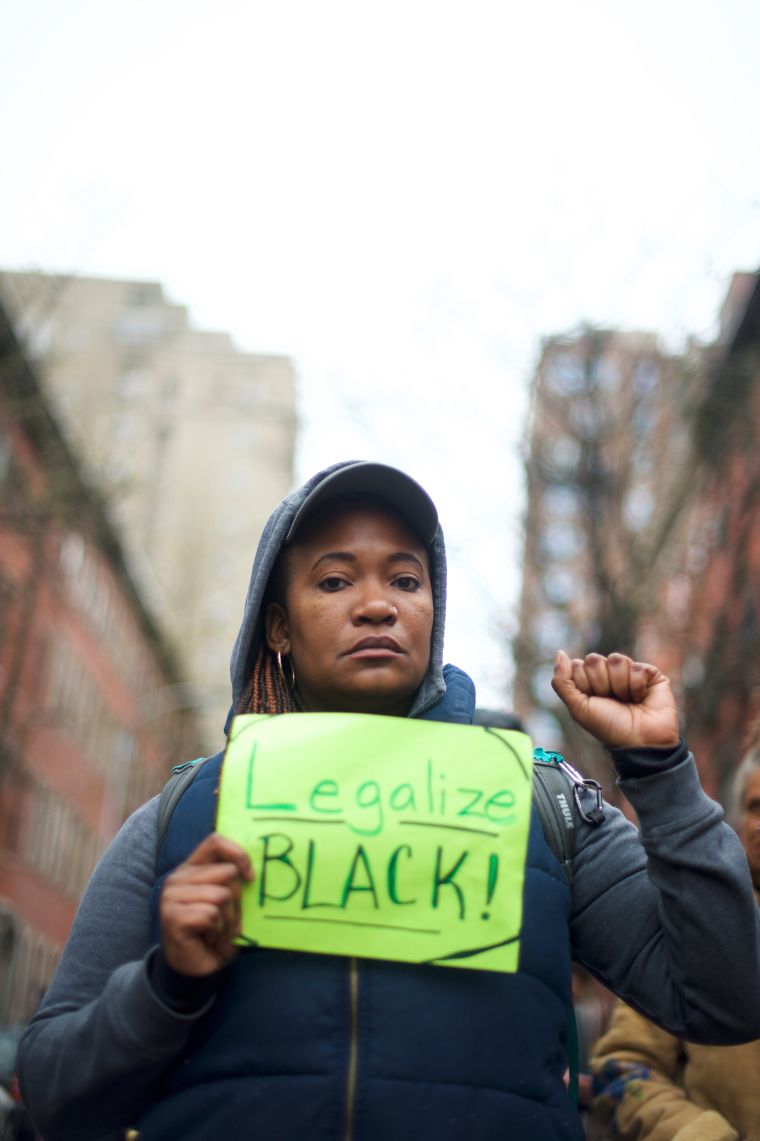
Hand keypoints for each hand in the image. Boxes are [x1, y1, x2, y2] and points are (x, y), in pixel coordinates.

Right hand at [160, 833, 253, 975]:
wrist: (196, 969)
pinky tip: (210, 940)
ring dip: (228, 920)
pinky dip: (218, 931)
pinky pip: (211, 915)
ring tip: (219, 932)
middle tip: (229, 921)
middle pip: (227, 872)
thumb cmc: (214, 931)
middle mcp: (178, 878)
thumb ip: (231, 880)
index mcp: (191, 868)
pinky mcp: (173, 916)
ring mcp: (171, 897)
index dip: (238, 854)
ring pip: (221, 895)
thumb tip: (253, 870)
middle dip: (237, 901)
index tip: (250, 878)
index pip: (215, 841)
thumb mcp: (226, 900)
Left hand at [551, 650, 679, 748]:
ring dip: (619, 686)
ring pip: (616, 659)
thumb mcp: (579, 708)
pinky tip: (640, 698)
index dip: (584, 685)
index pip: (577, 665)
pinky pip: (637, 667)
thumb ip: (562, 681)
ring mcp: (629, 671)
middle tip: (611, 701)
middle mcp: (608, 674)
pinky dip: (637, 686)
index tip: (594, 702)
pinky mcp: (650, 673)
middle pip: (594, 659)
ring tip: (627, 700)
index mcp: (590, 681)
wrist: (640, 741)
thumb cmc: (609, 727)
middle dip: (600, 684)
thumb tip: (560, 653)